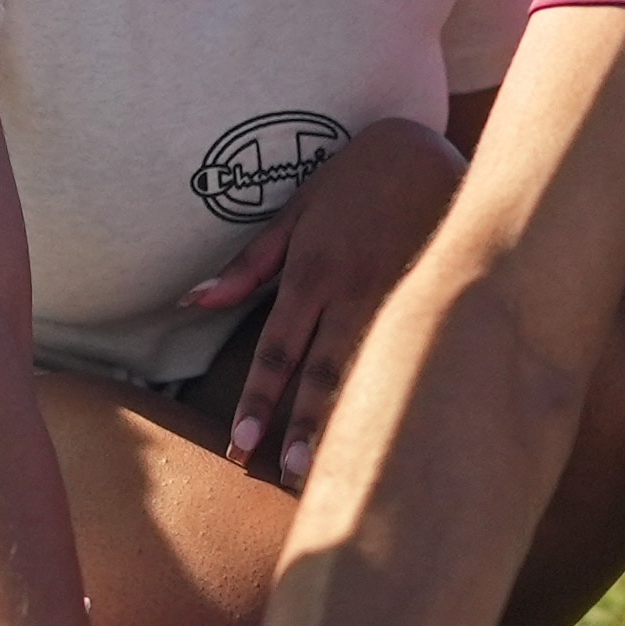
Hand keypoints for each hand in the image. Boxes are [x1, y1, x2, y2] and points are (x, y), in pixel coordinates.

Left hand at [184, 118, 462, 482]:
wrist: (427, 148)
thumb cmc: (352, 180)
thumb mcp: (295, 213)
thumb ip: (247, 266)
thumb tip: (191, 301)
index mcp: (314, 273)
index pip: (279, 350)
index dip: (259, 399)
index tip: (242, 444)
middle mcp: (353, 292)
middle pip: (323, 371)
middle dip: (303, 426)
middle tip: (288, 477)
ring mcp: (398, 298)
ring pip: (368, 372)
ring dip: (347, 422)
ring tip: (334, 470)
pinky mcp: (433, 297)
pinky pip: (409, 355)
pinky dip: (396, 395)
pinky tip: (392, 431)